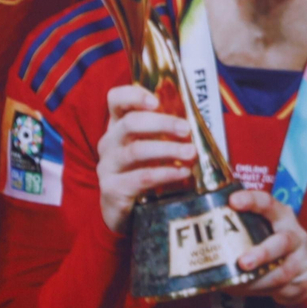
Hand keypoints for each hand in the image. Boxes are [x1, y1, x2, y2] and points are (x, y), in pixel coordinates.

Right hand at [96, 85, 195, 234]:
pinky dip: (166, 173)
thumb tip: (199, 118)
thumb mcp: (153, 146)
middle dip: (162, 123)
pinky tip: (184, 173)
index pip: (116, 100)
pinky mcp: (113, 188)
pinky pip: (142, 177)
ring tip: (191, 153)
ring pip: (136, 150)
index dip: (134, 95)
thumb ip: (166, 131)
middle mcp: (109, 143)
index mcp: (118, 126)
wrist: (126, 212)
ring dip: (168, 149)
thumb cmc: (144, 170)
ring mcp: (108, 166)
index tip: (157, 101)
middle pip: (130, 123)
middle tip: (187, 129)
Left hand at [227, 189, 306, 305]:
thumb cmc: (270, 246)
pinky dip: (259, 289)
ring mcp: (300, 257)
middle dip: (262, 252)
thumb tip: (194, 242)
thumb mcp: (260, 232)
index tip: (232, 201)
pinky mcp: (301, 278)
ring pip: (282, 270)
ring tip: (239, 284)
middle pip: (282, 241)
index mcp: (280, 216)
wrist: (301, 272)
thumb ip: (238, 232)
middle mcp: (294, 233)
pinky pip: (280, 287)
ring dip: (259, 279)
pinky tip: (244, 289)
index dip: (251, 201)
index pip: (268, 203)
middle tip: (242, 262)